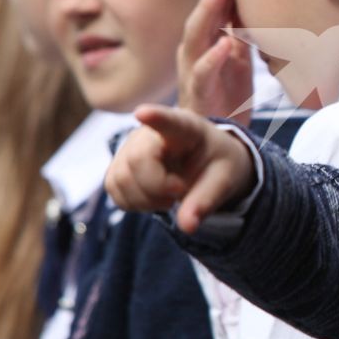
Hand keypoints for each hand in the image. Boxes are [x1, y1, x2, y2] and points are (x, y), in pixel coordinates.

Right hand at [105, 105, 254, 232]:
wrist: (205, 163)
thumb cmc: (216, 165)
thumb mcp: (224, 182)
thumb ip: (206, 201)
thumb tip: (187, 226)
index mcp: (186, 129)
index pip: (169, 121)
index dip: (155, 117)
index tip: (142, 113)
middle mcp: (150, 133)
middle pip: (137, 161)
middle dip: (157, 187)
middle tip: (180, 189)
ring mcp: (130, 147)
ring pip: (120, 178)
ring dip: (145, 199)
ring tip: (170, 195)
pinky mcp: (118, 165)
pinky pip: (114, 190)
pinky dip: (134, 203)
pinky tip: (154, 197)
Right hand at [179, 0, 253, 124]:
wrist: (219, 137)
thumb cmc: (227, 96)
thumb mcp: (240, 59)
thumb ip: (243, 33)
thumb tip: (256, 3)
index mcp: (206, 42)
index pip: (213, 7)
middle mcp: (194, 53)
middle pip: (203, 14)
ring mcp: (193, 72)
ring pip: (197, 36)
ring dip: (209, 10)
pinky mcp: (198, 94)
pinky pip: (203, 73)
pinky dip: (213, 57)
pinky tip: (225, 43)